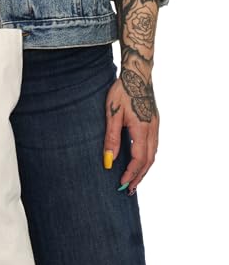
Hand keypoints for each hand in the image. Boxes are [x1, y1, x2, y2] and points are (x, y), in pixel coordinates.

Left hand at [103, 0, 160, 195]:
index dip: (130, 174)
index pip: (138, 159)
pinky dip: (147, 158)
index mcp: (142, 129)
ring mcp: (156, 126)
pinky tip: (139, 161)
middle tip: (128, 190)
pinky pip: (153, 146)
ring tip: (133, 180)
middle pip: (148, 160)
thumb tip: (109, 160)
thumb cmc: (121, 91)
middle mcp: (153, 129)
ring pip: (153, 154)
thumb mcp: (112, 114)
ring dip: (144, 169)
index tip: (121, 185)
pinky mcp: (155, 122)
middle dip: (138, 176)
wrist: (137, 74)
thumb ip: (111, 138)